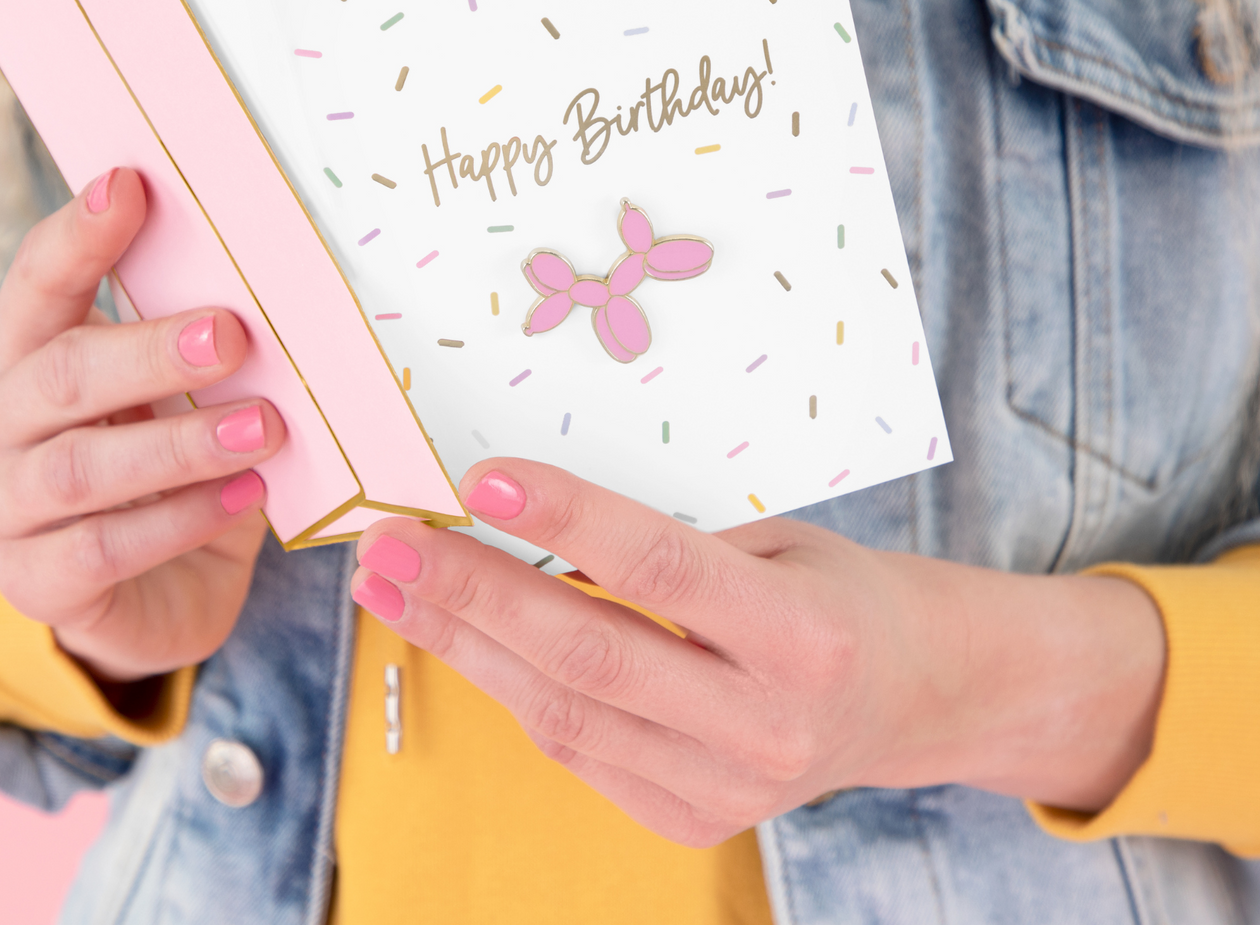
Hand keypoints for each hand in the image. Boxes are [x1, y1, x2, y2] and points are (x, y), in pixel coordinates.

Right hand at [0, 167, 283, 684]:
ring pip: (79, 469)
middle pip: (59, 374)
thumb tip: (275, 269)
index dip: (78, 236)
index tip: (133, 185)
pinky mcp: (36, 584)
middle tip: (234, 335)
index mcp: (24, 354)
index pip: (36, 283)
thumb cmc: (170, 460)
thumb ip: (199, 337)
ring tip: (263, 427)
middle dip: (149, 351)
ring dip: (180, 444)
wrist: (159, 587)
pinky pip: (104, 549)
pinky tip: (246, 496)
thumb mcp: (182, 389)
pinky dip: (183, 518)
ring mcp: (5, 509)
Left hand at [350, 460, 1164, 844]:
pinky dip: (509, 685)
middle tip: (388, 545)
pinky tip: (460, 636)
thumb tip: (528, 510)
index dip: (568, 520)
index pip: (663, 571)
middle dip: (470, 596)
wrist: (908, 697)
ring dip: (461, 645)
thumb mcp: (780, 541)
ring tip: (391, 587)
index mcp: (804, 636)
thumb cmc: (837, 591)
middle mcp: (767, 726)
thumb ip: (672, 545)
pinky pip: (575, 747)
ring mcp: (726, 790)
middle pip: (588, 654)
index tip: (479, 477)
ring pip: (562, 711)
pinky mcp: (689, 820)